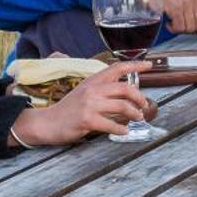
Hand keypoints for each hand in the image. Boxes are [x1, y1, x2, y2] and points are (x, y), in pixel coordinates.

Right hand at [14, 61, 154, 142]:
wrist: (47, 122)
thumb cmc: (68, 109)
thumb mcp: (84, 92)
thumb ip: (102, 89)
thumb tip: (125, 91)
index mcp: (93, 81)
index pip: (117, 67)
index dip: (135, 65)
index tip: (149, 65)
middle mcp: (92, 90)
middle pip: (125, 88)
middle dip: (139, 97)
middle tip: (144, 105)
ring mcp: (89, 104)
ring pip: (122, 106)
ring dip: (134, 113)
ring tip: (137, 118)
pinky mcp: (87, 120)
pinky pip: (111, 124)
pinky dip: (121, 129)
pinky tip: (124, 131)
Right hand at [150, 0, 196, 32]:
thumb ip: (195, 4)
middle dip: (190, 30)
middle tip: (182, 26)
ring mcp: (185, 3)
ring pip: (189, 28)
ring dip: (180, 29)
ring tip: (174, 23)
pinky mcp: (175, 7)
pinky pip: (178, 27)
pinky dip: (173, 28)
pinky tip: (169, 22)